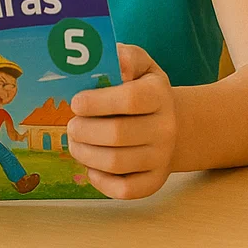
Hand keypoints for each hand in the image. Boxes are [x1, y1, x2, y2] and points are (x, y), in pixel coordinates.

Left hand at [67, 44, 176, 199]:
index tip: (76, 102)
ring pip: (116, 163)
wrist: (175, 125)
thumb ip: (127, 57)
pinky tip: (93, 166)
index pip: (131, 100)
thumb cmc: (146, 92)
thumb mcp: (142, 67)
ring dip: (85, 154)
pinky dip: (101, 181)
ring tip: (76, 143)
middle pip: (117, 134)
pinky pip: (124, 190)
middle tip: (71, 125)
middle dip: (84, 130)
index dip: (98, 102)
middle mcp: (166, 128)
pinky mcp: (155, 181)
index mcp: (160, 95)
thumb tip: (115, 60)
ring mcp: (162, 157)